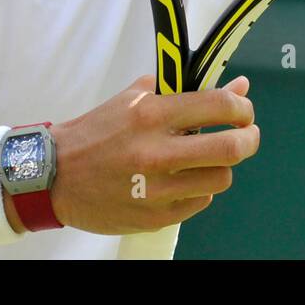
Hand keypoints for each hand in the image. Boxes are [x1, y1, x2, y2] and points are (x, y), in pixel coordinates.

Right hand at [47, 74, 259, 234]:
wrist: (55, 175)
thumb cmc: (97, 132)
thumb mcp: (135, 99)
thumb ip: (186, 90)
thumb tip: (238, 86)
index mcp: (152, 115)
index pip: (219, 106)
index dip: (242, 107)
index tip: (244, 111)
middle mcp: (157, 151)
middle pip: (232, 148)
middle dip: (249, 138)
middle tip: (247, 135)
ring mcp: (157, 189)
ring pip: (221, 178)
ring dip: (220, 167)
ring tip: (207, 160)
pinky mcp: (154, 217)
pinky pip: (200, 202)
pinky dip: (199, 190)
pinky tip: (182, 181)